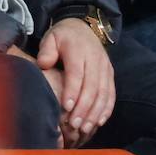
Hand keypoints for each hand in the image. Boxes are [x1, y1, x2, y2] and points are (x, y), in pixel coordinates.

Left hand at [37, 18, 114, 146]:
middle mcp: (95, 59)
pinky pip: (111, 93)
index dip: (73, 90)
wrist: (83, 27)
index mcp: (79, 49)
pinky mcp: (110, 74)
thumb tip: (44, 65)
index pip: (77, 72)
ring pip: (104, 93)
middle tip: (74, 124)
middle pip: (92, 86)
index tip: (67, 106)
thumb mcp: (51, 37)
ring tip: (85, 128)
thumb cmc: (63, 37)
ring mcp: (105, 67)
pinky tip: (99, 122)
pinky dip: (106, 109)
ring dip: (95, 112)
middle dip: (84, 107)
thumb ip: (47, 50)